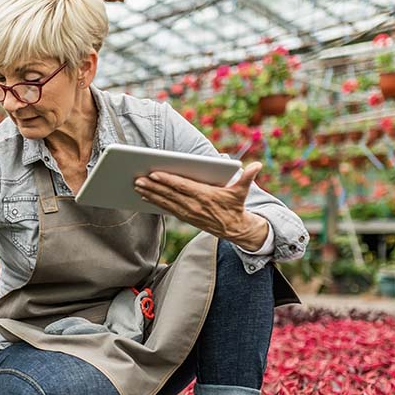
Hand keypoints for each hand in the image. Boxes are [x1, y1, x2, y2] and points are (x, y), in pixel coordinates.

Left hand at [134, 161, 263, 243]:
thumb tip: (257, 165)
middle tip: (137, 179)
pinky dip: (155, 202)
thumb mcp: (242, 191)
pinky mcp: (185, 217)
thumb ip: (248, 178)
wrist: (235, 229)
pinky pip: (167, 209)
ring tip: (136, 186)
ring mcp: (188, 213)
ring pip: (165, 202)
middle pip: (170, 194)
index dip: (168, 180)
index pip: (183, 186)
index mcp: (205, 196)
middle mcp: (194, 205)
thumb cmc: (236, 206)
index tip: (154, 174)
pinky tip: (144, 197)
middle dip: (152, 186)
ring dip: (150, 194)